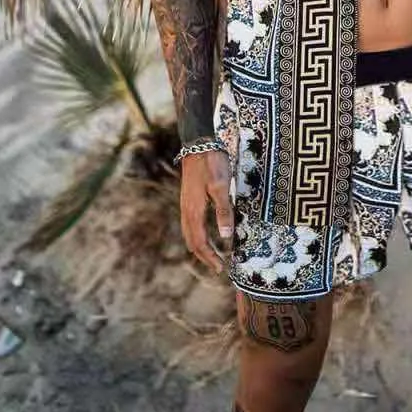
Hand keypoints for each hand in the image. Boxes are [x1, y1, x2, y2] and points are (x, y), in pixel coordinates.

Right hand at [180, 149, 233, 273]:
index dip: (209, 257)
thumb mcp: (221, 186)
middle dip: (203, 256)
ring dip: (199, 246)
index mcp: (194, 211)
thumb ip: (224, 211)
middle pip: (192, 241)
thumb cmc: (212, 163)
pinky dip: (197, 234)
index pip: (199, 242)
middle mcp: (187, 210)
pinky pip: (190, 223)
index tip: (220, 268)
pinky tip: (204, 232)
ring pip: (189, 232)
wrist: (198, 143)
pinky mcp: (189, 197)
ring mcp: (186, 203)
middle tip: (217, 267)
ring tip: (211, 255)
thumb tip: (226, 237)